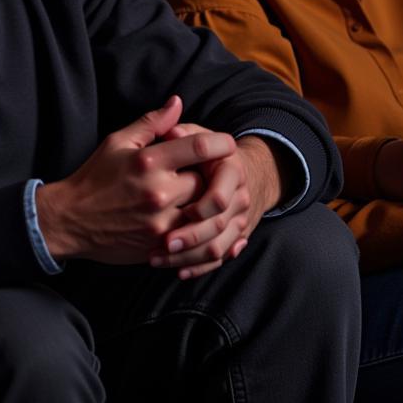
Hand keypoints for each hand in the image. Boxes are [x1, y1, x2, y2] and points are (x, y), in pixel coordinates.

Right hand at [35, 97, 235, 264]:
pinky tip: (196, 222)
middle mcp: (158, 192)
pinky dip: (199, 231)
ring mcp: (160, 223)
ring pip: (205, 213)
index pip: (200, 148)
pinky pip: (194, 241)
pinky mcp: (159, 247)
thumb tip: (177, 102)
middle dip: (208, 176)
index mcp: (148, 162)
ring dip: (205, 205)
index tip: (226, 144)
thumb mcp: (117, 141)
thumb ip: (151, 123)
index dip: (220, 143)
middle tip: (205, 172)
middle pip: (207, 182)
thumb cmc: (94, 176)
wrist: (70, 219)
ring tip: (199, 197)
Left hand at [150, 126, 281, 278]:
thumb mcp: (198, 134)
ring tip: (158, 258)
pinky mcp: (235, 238)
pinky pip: (219, 258)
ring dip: (189, 256)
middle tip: (163, 242)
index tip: (175, 210)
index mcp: (230, 170)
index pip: (219, 196)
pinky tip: (176, 269)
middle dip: (190, 236)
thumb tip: (169, 132)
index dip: (199, 207)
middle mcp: (240, 197)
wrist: (244, 172)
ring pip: (218, 247)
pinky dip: (198, 267)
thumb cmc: (209, 151)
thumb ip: (183, 133)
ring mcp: (240, 220)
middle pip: (218, 226)